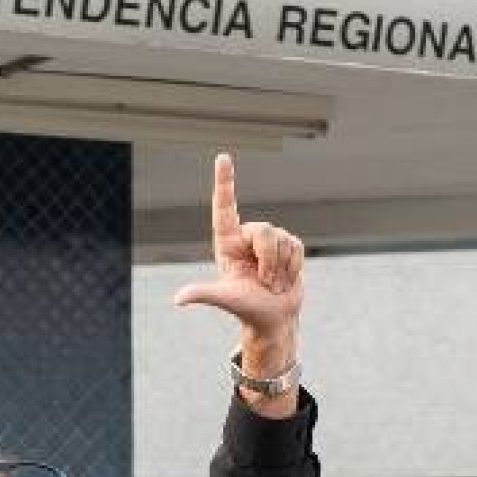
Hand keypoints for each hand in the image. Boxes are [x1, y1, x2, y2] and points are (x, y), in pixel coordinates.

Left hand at [174, 154, 303, 414]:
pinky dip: (294, 267)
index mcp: (227, 243)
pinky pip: (297, 246)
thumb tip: (179, 299)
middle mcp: (246, 237)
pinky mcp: (289, 246)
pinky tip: (286, 279)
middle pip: (263, 231)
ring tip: (272, 283)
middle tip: (264, 282)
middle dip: (268, 260)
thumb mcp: (224, 298)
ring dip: (281, 268)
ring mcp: (269, 241)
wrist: (273, 318)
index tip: (223, 158)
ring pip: (282, 239)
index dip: (225, 181)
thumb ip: (203, 293)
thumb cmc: (245, 308)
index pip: (224, 207)